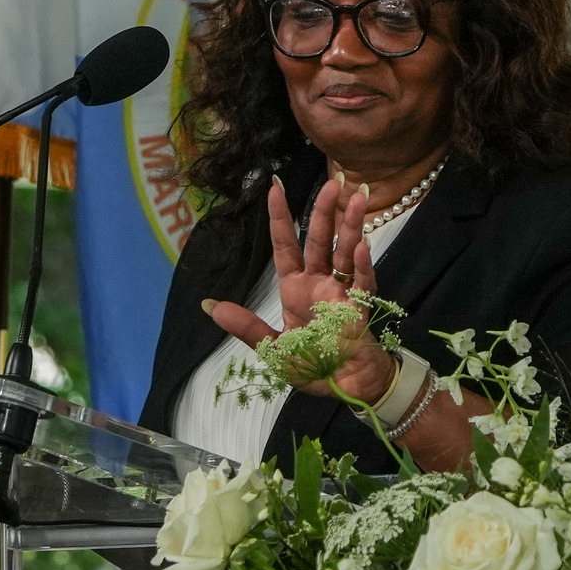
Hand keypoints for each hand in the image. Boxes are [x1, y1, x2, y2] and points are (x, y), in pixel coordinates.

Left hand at [204, 178, 399, 403]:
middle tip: (334, 182)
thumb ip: (245, 326)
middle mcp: (319, 283)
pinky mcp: (361, 308)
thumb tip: (207, 306)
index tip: (274, 187)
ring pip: (345, 251)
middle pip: (320, 239)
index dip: (281, 217)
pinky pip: (362, 283)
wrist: (345, 388)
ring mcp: (342, 292)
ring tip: (358, 198)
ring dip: (351, 226)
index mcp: (295, 288)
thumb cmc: (312, 366)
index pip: (286, 245)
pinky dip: (362, 265)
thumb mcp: (272, 348)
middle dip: (325, 211)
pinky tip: (361, 246)